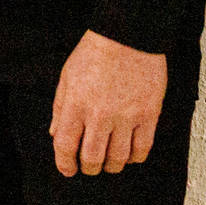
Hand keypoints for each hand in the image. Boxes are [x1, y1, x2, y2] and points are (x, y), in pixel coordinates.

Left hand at [50, 33, 167, 176]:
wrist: (129, 35)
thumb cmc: (96, 52)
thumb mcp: (67, 76)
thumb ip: (60, 108)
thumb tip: (56, 135)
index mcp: (76, 104)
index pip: (65, 146)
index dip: (65, 164)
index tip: (68, 169)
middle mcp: (100, 114)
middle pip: (92, 158)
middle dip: (89, 168)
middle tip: (90, 167)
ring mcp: (126, 115)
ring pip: (118, 158)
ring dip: (112, 165)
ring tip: (110, 162)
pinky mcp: (149, 114)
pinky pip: (142, 148)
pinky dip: (135, 157)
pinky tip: (130, 154)